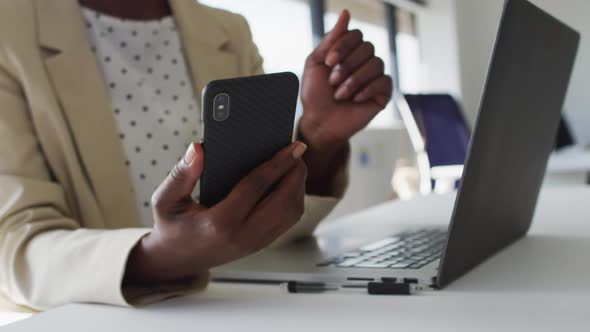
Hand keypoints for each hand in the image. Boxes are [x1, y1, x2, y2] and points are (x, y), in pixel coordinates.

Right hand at [124, 141, 307, 283]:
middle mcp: (242, 236)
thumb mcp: (166, 199)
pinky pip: (286, 222)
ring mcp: (254, 244)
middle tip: (299, 151)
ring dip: (298, 188)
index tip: (294, 146)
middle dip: (296, 174)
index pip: (257, 186)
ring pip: (291, 214)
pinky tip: (289, 183)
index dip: (279, 163)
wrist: (174, 261)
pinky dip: (293, 200)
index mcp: (220, 223)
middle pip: (285, 202)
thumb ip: (182, 173)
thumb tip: (199, 148)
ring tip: (295, 164)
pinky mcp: (259, 245)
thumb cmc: (171, 226)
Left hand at [299, 9, 393, 149]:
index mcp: (348, 51)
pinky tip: (355, 99)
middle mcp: (363, 61)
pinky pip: (384, 81)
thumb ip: (331, 39)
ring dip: (354, 80)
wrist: (320, 122)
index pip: (356, 35)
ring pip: (376, 63)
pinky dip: (367, 89)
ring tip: (340, 94)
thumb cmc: (315, 94)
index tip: (328, 62)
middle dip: (347, 65)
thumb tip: (346, 12)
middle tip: (333, 81)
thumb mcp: (316, 63)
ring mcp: (374, 76)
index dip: (343, 45)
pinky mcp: (382, 93)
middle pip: (367, 47)